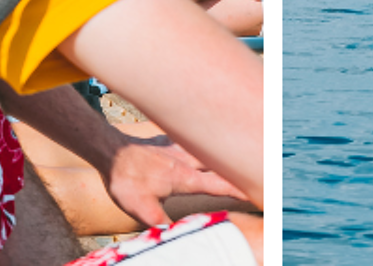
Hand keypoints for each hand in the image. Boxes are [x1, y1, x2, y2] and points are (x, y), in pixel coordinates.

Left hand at [100, 134, 248, 228]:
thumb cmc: (125, 180)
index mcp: (186, 179)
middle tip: (263, 164)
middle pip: (223, 161)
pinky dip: (203, 136)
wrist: (108, 150)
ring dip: (226, 148)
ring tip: (243, 148)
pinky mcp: (169, 140)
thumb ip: (163, 225)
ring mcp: (179, 147)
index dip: (242, 188)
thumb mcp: (142, 211)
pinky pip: (192, 137)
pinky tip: (205, 135)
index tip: (260, 190)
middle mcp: (188, 160)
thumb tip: (177, 236)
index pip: (221, 184)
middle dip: (243, 164)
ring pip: (210, 146)